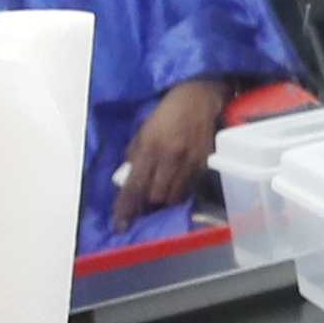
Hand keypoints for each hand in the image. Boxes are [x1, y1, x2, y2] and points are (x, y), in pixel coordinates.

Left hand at [113, 79, 224, 231]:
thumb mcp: (144, 129)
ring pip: (174, 196)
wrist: (200, 97)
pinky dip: (180, 190)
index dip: (126, 208)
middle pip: (156, 197)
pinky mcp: (204, 163)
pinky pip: (190, 188)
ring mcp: (189, 162)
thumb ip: (135, 154)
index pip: (134, 186)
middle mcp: (170, 158)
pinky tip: (176, 184)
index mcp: (150, 148)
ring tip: (160, 193)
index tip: (120, 225)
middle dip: (148, 202)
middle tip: (143, 201)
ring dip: (164, 198)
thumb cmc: (168, 110)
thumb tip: (129, 176)